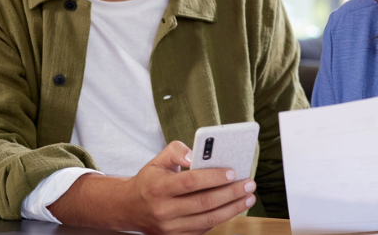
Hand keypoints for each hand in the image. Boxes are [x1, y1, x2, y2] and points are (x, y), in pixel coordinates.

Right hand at [48, 141, 255, 234]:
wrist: (128, 208)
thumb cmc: (149, 181)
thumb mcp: (157, 160)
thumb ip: (177, 150)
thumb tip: (196, 153)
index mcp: (158, 187)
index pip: (190, 182)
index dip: (214, 177)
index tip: (233, 171)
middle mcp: (163, 210)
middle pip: (204, 202)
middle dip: (231, 193)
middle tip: (249, 184)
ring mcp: (170, 227)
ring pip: (207, 220)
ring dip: (232, 209)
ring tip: (248, 197)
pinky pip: (204, 229)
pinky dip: (221, 218)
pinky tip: (234, 207)